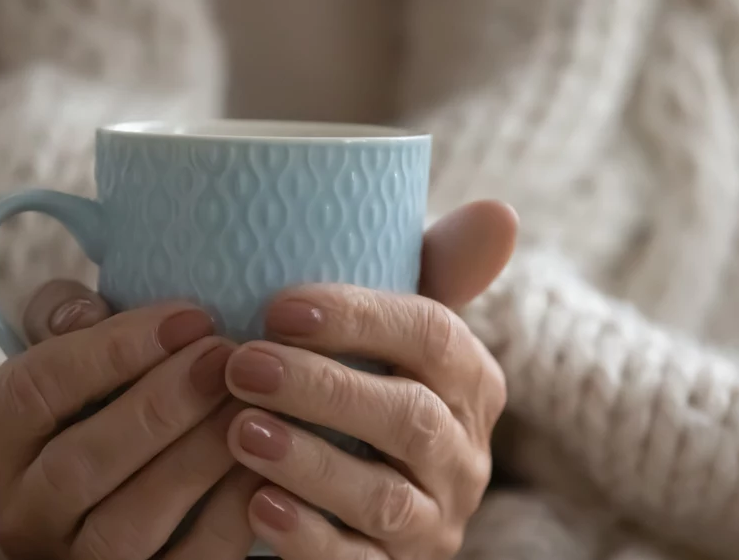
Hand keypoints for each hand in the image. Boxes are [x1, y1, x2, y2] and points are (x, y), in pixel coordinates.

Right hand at [0, 281, 259, 559]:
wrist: (146, 493)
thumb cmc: (110, 401)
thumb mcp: (77, 355)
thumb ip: (69, 319)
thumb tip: (85, 310)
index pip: (31, 391)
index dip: (112, 348)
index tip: (191, 316)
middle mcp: (21, 514)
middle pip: (77, 464)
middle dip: (159, 406)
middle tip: (226, 358)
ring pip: (125, 526)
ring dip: (193, 461)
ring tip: (250, 409)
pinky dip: (227, 518)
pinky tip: (264, 470)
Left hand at [223, 200, 517, 558]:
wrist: (354, 494)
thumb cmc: (365, 383)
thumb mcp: (393, 330)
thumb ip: (435, 270)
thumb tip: (500, 211)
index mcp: (467, 379)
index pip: (433, 337)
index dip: (360, 318)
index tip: (280, 305)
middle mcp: (462, 454)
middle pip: (407, 418)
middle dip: (322, 389)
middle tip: (241, 365)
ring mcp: (431, 520)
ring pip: (384, 497)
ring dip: (310, 461)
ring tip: (238, 431)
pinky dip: (308, 537)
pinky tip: (255, 505)